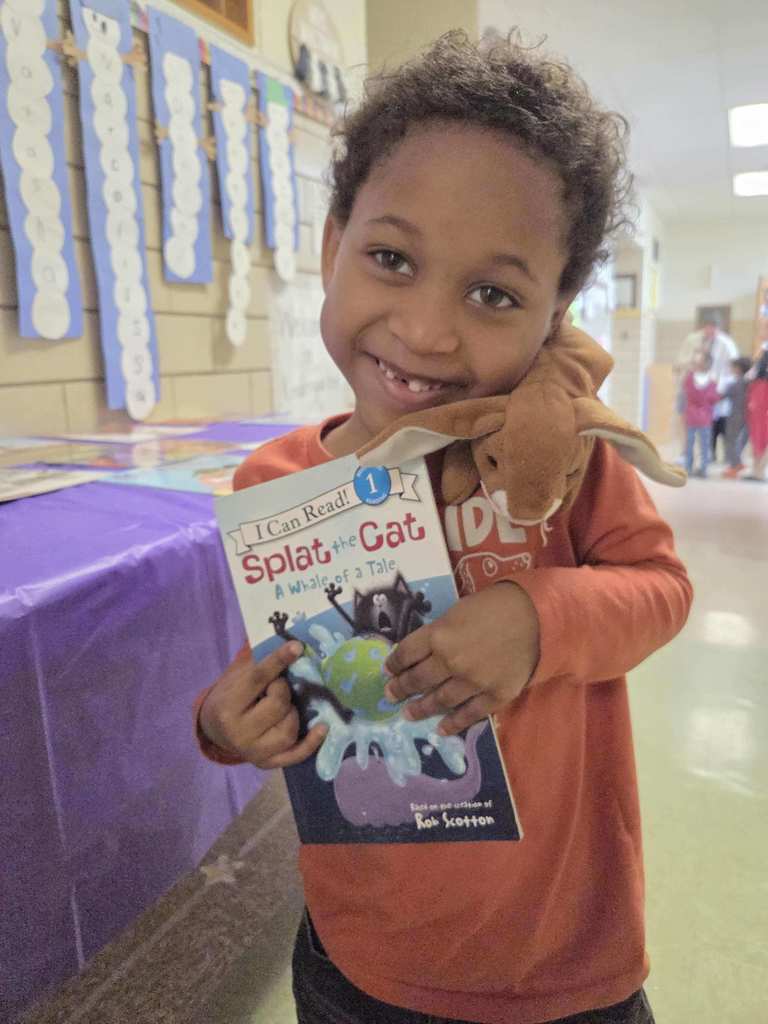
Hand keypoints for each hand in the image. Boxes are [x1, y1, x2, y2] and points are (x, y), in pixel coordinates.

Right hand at [199, 643, 326, 768]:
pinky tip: (323, 727)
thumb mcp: (236, 675)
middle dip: (284, 691)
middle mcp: (238, 732)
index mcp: (227, 705)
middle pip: (277, 706)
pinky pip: (295, 755)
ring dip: (294, 714)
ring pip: (288, 731)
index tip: (297, 647)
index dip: (278, 661)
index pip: (257, 679)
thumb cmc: (231, 695)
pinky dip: (311, 743)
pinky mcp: (267, 763)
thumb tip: (285, 639)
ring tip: (286, 706)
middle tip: (279, 686)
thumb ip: (257, 660)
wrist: (215, 728)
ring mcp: (253, 752)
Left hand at [383, 584, 539, 734]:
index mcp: (438, 635)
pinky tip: (441, 729)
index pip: (406, 653)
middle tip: (390, 694)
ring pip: (439, 700)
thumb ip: (438, 632)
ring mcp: (472, 681)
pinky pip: (469, 714)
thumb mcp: (457, 611)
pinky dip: (453, 723)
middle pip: (418, 679)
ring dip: (421, 708)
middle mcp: (450, 661)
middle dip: (401, 688)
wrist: (536, 616)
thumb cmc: (494, 606)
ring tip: (409, 713)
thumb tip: (420, 651)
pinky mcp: (494, 696)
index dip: (394, 663)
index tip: (388, 670)